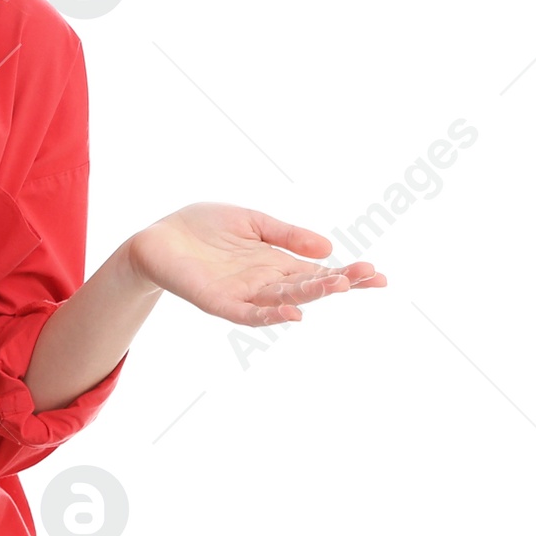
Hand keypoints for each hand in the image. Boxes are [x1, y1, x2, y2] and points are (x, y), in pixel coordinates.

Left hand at [127, 204, 386, 326]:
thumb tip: (328, 246)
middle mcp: (265, 282)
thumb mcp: (252, 221)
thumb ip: (287, 235)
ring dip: (312, 294)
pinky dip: (271, 315)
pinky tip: (293, 313)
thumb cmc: (203, 228)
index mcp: (276, 263)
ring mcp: (244, 294)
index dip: (349, 274)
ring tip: (340, 285)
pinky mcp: (219, 301)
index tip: (378, 275)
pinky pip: (249, 314)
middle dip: (341, 281)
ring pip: (286, 299)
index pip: (319, 271)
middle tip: (370, 277)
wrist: (157, 238)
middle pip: (310, 286)